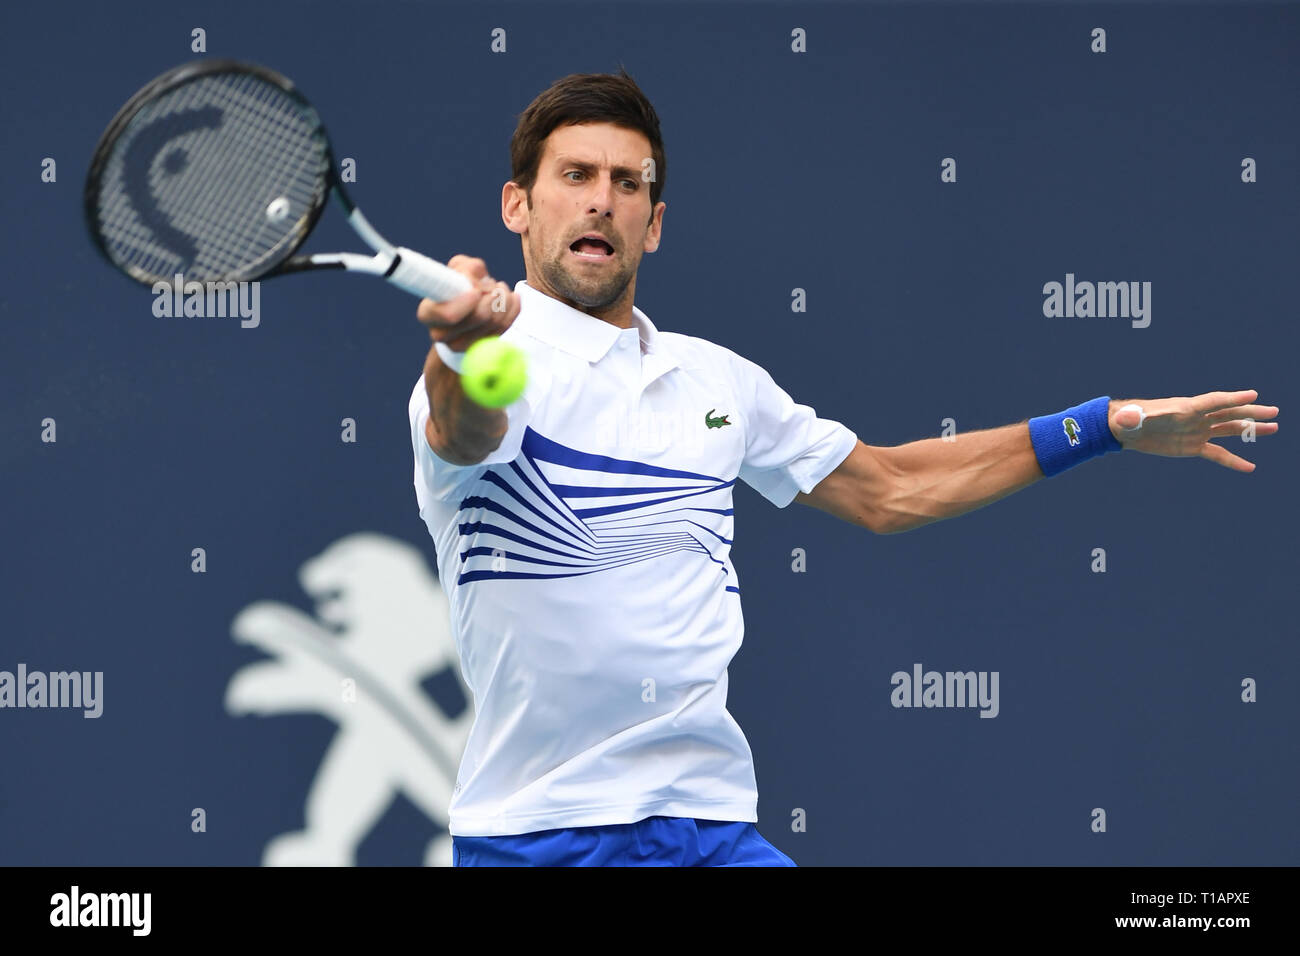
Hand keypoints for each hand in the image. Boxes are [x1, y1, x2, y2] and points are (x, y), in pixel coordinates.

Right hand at [416, 255, 520, 350]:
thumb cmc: (457, 285)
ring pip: (496, 322)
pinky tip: (509, 298)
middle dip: (491, 295)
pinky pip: (507, 327)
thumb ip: (468, 268)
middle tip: (491, 285)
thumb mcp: (458, 268)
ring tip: (499, 289)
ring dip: (503, 299)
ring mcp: (463, 345)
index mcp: (428, 313)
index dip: (468, 301)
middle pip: (479, 317)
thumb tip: (481, 283)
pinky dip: (513, 308)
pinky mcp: (483, 349)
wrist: (464, 308)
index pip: (448, 314)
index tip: (477, 290)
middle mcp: (441, 334)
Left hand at [1109, 390, 1278, 471]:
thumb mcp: (1130, 417)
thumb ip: (1133, 417)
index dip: (1232, 398)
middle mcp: (1196, 418)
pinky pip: (1218, 454)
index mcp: (1185, 408)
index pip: (1213, 401)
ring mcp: (1197, 432)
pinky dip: (1233, 461)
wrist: (1127, 429)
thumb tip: (1127, 418)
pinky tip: (1250, 467)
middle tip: (1273, 411)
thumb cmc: (1128, 418)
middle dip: (1251, 412)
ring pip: (1229, 429)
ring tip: (1273, 427)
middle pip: (1229, 413)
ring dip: (1250, 429)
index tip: (1253, 395)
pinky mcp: (1193, 447)